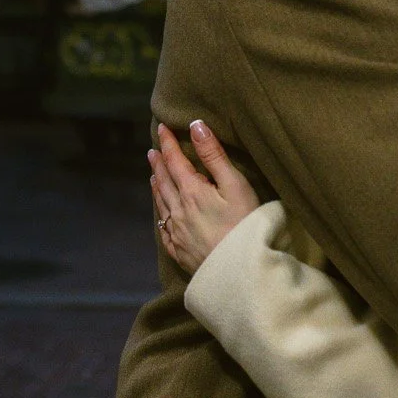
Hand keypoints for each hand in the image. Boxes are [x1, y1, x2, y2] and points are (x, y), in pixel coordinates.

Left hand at [149, 120, 260, 276]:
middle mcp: (178, 211)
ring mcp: (177, 234)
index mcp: (191, 192)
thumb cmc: (244, 224)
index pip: (174, 161)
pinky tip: (162, 217)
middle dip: (159, 164)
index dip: (168, 143)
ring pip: (161, 205)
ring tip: (154, 176)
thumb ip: (213, 154)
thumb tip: (195, 126)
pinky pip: (164, 230)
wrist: (239, 271)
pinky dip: (161, 216)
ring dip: (157, 187)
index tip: (161, 128)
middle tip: (152, 151)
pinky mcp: (181, 252)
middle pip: (164, 182)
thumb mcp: (234, 184)